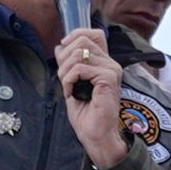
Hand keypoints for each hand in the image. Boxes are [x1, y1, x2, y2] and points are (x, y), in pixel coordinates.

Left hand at [56, 28, 127, 168]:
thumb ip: (69, 63)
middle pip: (83, 40)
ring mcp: (111, 70)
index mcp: (104, 63)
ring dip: (65, 71)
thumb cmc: (86, 114)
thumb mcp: (73, 82)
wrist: (96, 135)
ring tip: (68, 88)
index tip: (62, 47)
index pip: (94, 34)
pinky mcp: (109, 78)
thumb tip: (59, 47)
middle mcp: (110, 63)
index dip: (76, 35)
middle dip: (65, 57)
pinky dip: (68, 80)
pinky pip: (79, 69)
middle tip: (64, 78)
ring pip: (79, 53)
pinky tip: (71, 93)